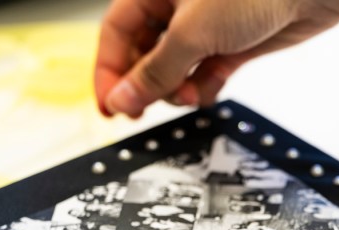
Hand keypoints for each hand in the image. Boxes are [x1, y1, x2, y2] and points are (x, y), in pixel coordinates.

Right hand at [95, 0, 338, 117]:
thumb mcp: (191, 33)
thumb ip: (154, 71)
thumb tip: (121, 100)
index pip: (117, 33)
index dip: (109, 71)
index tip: (110, 107)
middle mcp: (175, 7)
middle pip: (144, 54)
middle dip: (146, 84)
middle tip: (145, 110)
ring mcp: (204, 28)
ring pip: (173, 70)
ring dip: (176, 90)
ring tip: (187, 94)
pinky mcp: (229, 46)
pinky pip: (202, 75)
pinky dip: (201, 88)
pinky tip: (207, 89)